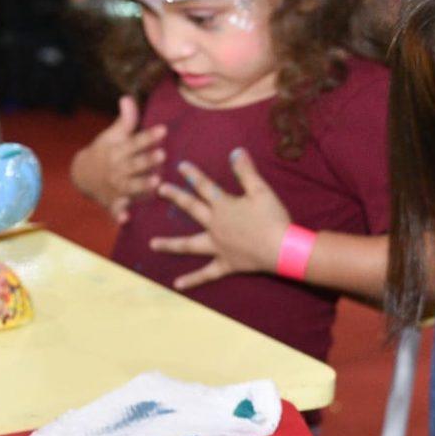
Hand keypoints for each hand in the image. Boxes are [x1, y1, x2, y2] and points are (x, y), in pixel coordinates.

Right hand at [68, 95, 165, 223]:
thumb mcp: (112, 135)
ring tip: (156, 183)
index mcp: (119, 151)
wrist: (81, 175)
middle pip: (135, 164)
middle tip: (163, 154)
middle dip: (148, 159)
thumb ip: (126, 120)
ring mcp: (115, 186)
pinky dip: (119, 215)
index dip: (149, 136)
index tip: (164, 130)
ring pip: (131, 186)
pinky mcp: (113, 202)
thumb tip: (128, 97)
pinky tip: (126, 219)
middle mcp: (118, 168)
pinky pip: (116, 210)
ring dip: (142, 185)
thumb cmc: (105, 152)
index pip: (136, 142)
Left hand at [149, 148, 291, 289]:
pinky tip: (177, 284)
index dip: (192, 175)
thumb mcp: (261, 191)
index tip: (180, 166)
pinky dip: (192, 279)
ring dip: (170, 244)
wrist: (282, 248)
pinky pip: (206, 273)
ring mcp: (218, 246)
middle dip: (176, 197)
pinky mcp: (226, 264)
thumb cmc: (273, 218)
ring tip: (152, 244)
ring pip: (189, 245)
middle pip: (192, 209)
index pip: (204, 186)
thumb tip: (235, 151)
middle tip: (159, 189)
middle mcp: (215, 225)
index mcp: (224, 206)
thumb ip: (246, 172)